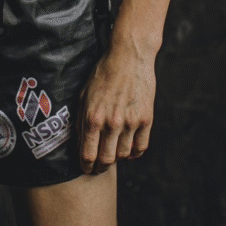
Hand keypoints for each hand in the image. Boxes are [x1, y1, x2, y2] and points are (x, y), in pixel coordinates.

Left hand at [77, 45, 155, 173]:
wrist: (128, 56)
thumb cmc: (103, 73)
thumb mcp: (84, 95)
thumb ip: (81, 120)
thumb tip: (79, 142)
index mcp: (93, 117)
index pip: (88, 155)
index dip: (86, 167)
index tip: (86, 169)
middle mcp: (112, 123)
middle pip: (106, 160)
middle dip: (100, 167)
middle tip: (99, 167)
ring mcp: (130, 122)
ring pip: (124, 155)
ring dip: (117, 157)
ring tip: (113, 152)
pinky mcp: (146, 119)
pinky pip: (141, 147)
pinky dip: (134, 152)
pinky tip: (128, 148)